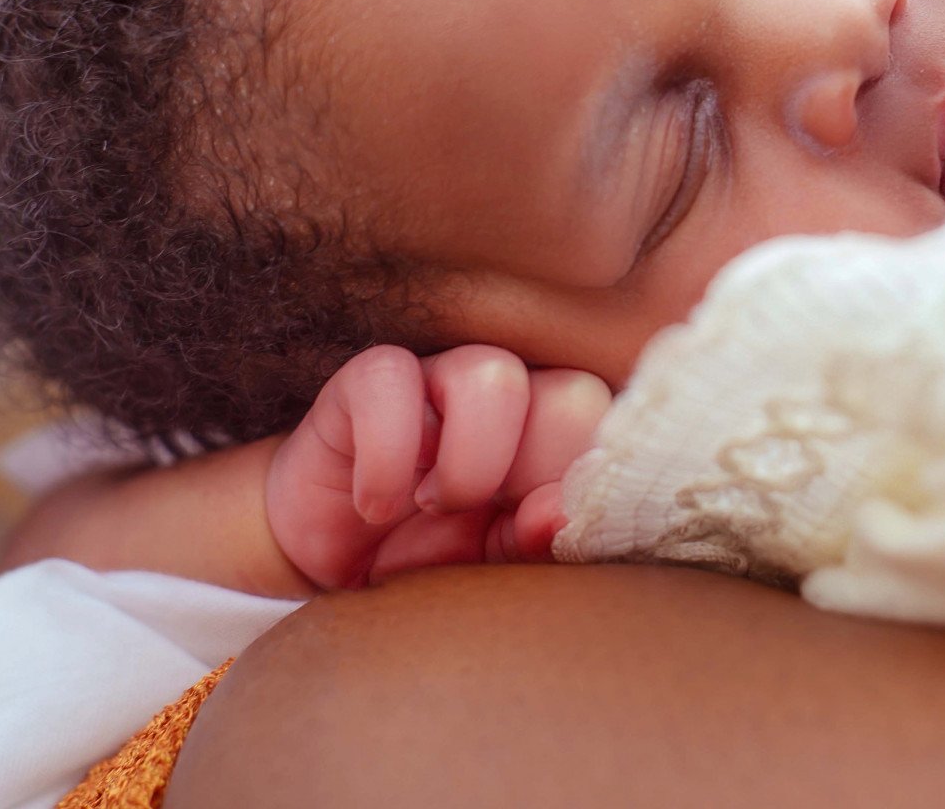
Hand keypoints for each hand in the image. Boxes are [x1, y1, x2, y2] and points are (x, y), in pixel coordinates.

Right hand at [265, 344, 610, 589]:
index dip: (580, 490)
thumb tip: (558, 513)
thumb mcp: (492, 572)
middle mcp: (511, 398)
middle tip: (486, 516)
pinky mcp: (366, 380)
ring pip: (494, 374)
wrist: (333, 571)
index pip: (612, 433)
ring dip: (468, 462)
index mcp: (556, 440)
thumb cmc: (428, 562)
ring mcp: (439, 378)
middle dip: (535, 474)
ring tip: (433, 506)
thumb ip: (535, 543)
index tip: (532, 537)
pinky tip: (375, 503)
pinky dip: (386, 454)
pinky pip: (389, 376)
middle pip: (574, 395)